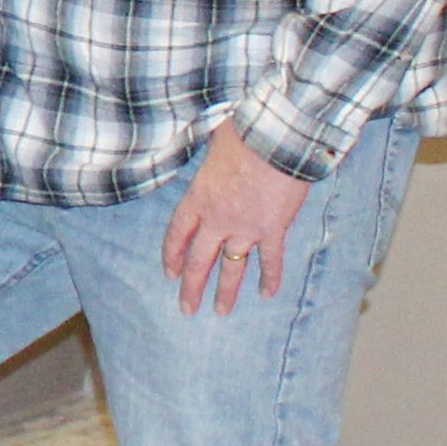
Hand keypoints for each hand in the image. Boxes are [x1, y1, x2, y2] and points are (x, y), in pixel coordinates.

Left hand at [163, 121, 309, 313]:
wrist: (276, 140)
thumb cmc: (244, 133)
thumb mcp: (210, 142)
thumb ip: (206, 154)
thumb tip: (206, 144)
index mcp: (198, 198)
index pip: (178, 233)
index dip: (173, 254)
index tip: (170, 272)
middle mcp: (217, 219)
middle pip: (200, 259)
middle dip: (192, 286)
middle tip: (186, 309)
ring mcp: (245, 228)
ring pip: (232, 267)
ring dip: (226, 291)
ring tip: (221, 311)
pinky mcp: (273, 230)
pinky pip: (270, 259)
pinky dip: (270, 277)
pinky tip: (268, 294)